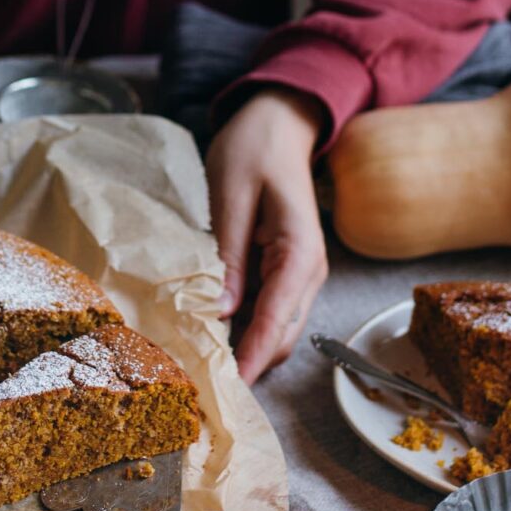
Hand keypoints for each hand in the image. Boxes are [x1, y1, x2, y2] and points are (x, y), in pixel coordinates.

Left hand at [206, 87, 328, 384]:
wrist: (279, 123)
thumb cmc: (253, 149)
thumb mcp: (231, 196)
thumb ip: (227, 255)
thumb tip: (217, 311)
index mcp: (299, 252)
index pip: (276, 320)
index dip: (253, 357)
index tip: (230, 387)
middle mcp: (308, 271)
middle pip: (282, 336)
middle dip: (250, 362)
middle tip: (202, 382)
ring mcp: (300, 274)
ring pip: (278, 330)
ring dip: (247, 349)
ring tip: (203, 365)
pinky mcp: (284, 273)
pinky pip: (268, 312)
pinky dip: (245, 329)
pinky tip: (212, 334)